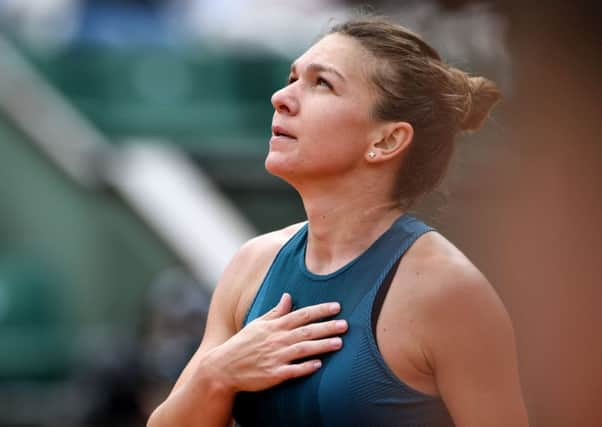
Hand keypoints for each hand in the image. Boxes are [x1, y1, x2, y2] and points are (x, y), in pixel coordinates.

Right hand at [206, 293, 347, 392]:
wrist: (224, 367)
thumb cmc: (242, 344)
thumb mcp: (257, 324)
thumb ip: (275, 312)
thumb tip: (288, 296)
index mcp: (274, 326)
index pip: (301, 314)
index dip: (320, 310)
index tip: (337, 306)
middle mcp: (277, 340)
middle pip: (307, 331)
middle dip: (327, 327)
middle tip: (346, 324)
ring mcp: (276, 357)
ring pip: (303, 349)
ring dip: (322, 346)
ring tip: (339, 343)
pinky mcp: (274, 374)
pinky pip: (293, 370)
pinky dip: (306, 367)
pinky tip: (319, 365)